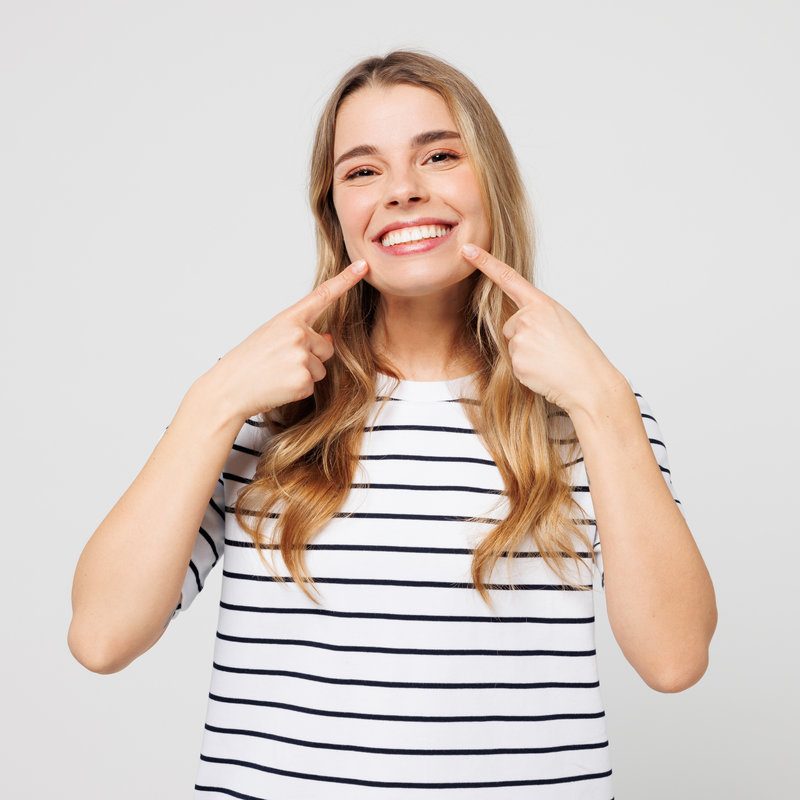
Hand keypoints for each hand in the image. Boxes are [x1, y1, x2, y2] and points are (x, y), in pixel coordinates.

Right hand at [202, 259, 369, 420]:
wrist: (229, 388)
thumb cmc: (248, 361)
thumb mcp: (272, 336)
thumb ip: (301, 332)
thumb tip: (329, 337)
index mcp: (288, 319)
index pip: (322, 295)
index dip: (345, 280)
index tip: (363, 266)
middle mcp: (298, 334)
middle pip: (326, 346)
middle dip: (312, 356)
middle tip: (281, 362)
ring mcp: (302, 357)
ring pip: (321, 368)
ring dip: (305, 374)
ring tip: (278, 374)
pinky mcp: (304, 380)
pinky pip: (313, 385)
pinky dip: (299, 389)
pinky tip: (279, 386)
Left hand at [460, 243, 626, 414]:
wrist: (587, 381)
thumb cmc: (578, 353)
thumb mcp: (561, 321)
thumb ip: (537, 315)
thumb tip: (517, 323)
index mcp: (542, 304)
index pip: (508, 278)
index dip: (486, 263)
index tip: (468, 250)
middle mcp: (528, 318)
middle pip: (510, 325)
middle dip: (524, 337)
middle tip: (549, 349)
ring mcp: (520, 339)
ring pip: (512, 345)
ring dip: (526, 354)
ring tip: (549, 360)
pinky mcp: (516, 360)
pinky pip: (514, 363)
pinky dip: (526, 369)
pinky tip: (543, 371)